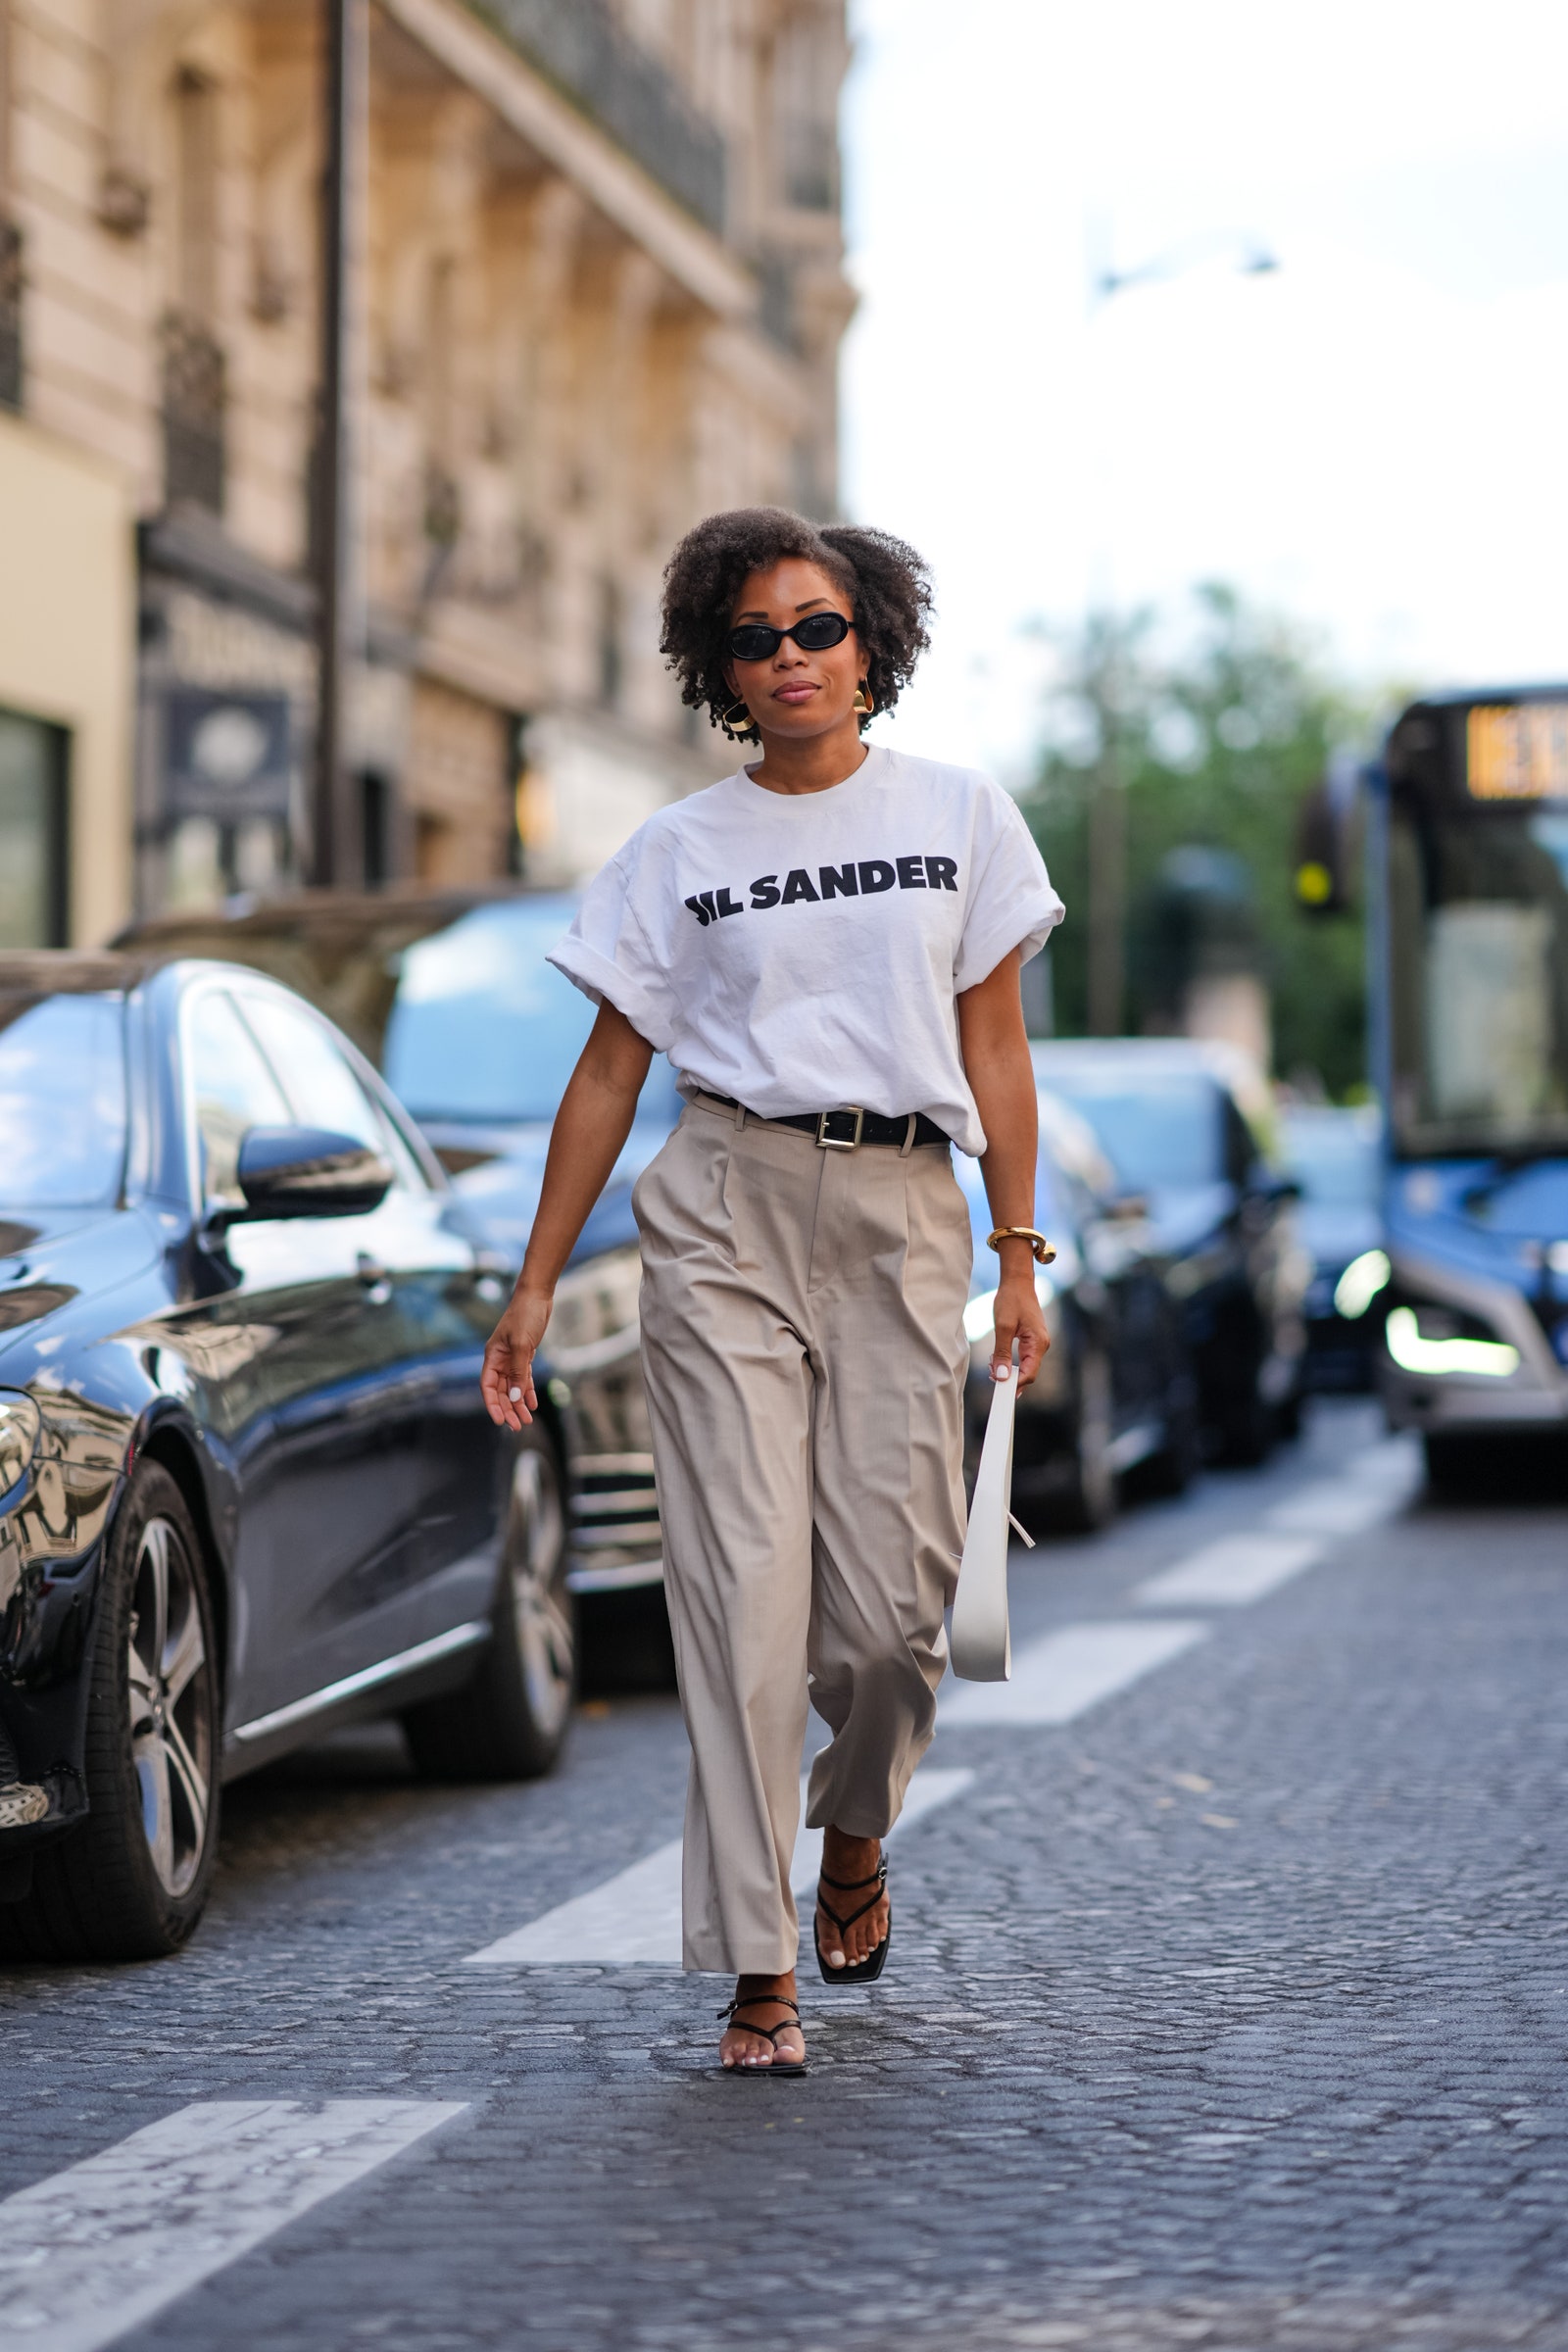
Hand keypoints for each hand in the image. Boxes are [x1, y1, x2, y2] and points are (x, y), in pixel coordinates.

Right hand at [481, 1286, 552, 1430]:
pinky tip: (532, 1404)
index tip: (500, 1421)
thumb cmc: (525, 1316)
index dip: (492, 1405)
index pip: (488, 1387)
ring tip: (526, 1420)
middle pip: (501, 1391)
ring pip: (513, 1387)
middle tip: (517, 1426)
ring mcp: (512, 1358)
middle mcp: (499, 1359)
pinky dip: (527, 1391)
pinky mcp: (525, 1355)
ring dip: (519, 1404)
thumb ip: (518, 1372)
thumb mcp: (521, 1345)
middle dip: (508, 1409)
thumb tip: (515, 1397)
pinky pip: (524, 1378)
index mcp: (492, 1356)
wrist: (537, 1296)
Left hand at [991, 1260, 1049, 1389]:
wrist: (1017, 1282)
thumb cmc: (1011, 1300)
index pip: (1029, 1374)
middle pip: (1028, 1373)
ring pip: (1024, 1366)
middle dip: (1009, 1378)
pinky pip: (1023, 1358)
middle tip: (990, 1376)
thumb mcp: (1003, 1327)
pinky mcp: (1031, 1340)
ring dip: (1008, 1370)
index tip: (999, 1392)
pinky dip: (1010, 1362)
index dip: (1015, 1385)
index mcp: (1038, 1343)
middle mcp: (1041, 1345)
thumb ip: (1002, 1353)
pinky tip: (997, 1358)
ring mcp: (1037, 1343)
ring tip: (991, 1365)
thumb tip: (1001, 1376)